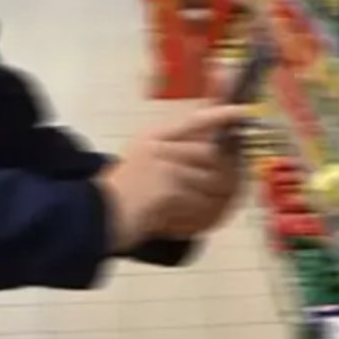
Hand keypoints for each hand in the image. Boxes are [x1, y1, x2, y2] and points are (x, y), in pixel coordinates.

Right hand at [95, 105, 249, 251]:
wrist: (94, 219)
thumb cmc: (119, 197)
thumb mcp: (144, 163)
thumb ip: (174, 155)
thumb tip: (215, 156)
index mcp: (155, 137)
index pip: (195, 119)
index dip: (221, 115)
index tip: (244, 111)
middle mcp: (161, 146)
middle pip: (214, 156)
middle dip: (227, 179)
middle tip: (228, 195)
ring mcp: (165, 166)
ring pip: (213, 183)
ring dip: (213, 205)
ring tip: (201, 216)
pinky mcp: (169, 189)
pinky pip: (202, 204)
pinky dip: (201, 220)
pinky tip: (188, 226)